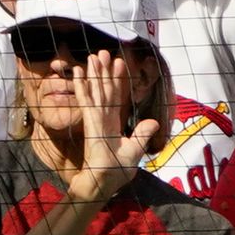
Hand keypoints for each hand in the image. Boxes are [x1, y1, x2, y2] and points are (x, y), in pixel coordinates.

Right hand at [66, 49, 160, 201]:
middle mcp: (102, 118)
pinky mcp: (91, 122)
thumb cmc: (116, 172)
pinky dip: (83, 85)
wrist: (105, 182)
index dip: (117, 80)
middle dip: (103, 71)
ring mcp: (95, 119)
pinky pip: (86, 100)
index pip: (115, 97)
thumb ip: (142, 135)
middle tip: (102, 52)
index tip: (118, 63)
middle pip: (104, 89)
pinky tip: (80, 72)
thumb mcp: (135, 151)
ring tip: (92, 56)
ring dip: (93, 73)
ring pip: (95, 90)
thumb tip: (154, 122)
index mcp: (112, 123)